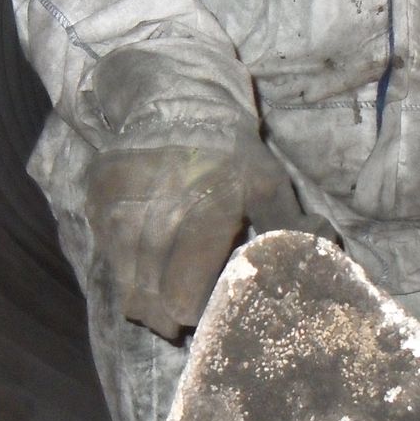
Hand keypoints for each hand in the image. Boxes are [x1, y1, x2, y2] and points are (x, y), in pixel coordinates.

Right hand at [85, 134, 302, 338]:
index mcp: (202, 218)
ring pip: (127, 291)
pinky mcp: (96, 208)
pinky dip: (130, 273)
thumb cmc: (231, 152)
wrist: (176, 102)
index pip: (184, 301)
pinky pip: (111, 264)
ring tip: (168, 296)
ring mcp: (118, 214)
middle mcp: (154, 220)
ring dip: (148, 302)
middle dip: (171, 319)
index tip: (213, 309)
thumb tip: (323, 255)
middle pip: (151, 305)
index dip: (198, 315)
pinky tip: (151, 262)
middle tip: (189, 314)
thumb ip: (290, 229)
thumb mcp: (269, 185)